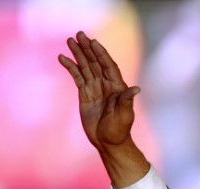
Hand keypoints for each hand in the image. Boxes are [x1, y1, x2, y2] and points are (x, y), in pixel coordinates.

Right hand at [58, 31, 139, 150]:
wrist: (108, 142)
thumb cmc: (119, 130)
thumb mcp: (124, 115)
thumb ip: (126, 101)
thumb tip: (136, 88)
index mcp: (117, 88)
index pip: (108, 66)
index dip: (102, 54)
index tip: (93, 42)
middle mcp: (106, 85)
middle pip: (95, 63)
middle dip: (87, 49)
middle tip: (79, 34)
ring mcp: (95, 89)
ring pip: (85, 67)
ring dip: (78, 54)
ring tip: (69, 40)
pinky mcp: (85, 94)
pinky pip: (77, 77)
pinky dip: (70, 67)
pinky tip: (62, 58)